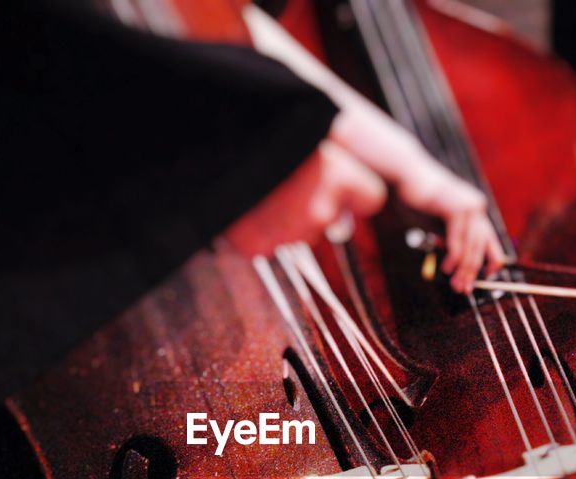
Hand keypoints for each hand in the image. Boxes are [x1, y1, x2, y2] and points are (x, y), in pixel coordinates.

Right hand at [222, 141, 386, 257]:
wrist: (205, 146)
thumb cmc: (259, 131)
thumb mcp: (307, 132)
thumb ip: (336, 161)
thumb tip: (349, 200)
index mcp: (337, 174)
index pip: (371, 196)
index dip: (355, 186)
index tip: (340, 176)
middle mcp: (319, 210)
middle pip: (335, 218)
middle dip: (318, 204)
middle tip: (288, 180)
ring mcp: (289, 234)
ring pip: (303, 232)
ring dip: (288, 219)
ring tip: (262, 191)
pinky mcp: (258, 250)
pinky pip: (272, 245)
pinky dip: (260, 233)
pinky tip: (245, 209)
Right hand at [397, 162, 507, 293]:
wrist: (407, 176)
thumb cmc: (418, 199)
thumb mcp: (437, 222)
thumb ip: (448, 238)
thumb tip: (454, 262)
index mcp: (474, 209)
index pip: (490, 239)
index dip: (492, 260)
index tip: (487, 277)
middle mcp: (476, 207)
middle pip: (481, 246)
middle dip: (473, 271)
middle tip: (465, 289)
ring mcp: (469, 206)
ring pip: (472, 246)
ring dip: (464, 269)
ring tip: (457, 284)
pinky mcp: (457, 209)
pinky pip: (458, 240)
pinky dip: (454, 257)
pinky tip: (447, 268)